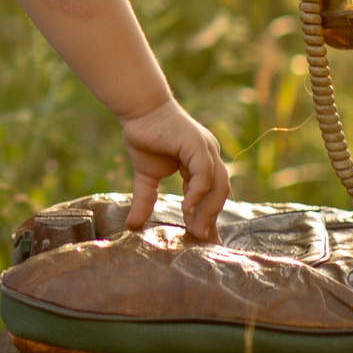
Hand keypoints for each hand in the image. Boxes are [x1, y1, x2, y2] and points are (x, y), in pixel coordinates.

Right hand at [118, 98, 228, 240]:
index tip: (205, 241)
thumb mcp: (146, 177)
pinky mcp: (199, 144)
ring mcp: (207, 149)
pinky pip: (205, 173)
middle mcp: (210, 156)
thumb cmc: (145, 137)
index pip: (211, 195)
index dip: (208, 218)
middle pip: (220, 193)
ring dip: (208, 209)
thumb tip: (132, 226)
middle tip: (201, 240)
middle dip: (211, 218)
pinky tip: (187, 207)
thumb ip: (145, 200)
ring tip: (196, 230)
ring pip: (218, 185)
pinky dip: (198, 192)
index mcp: (201, 163)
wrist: (139, 111)